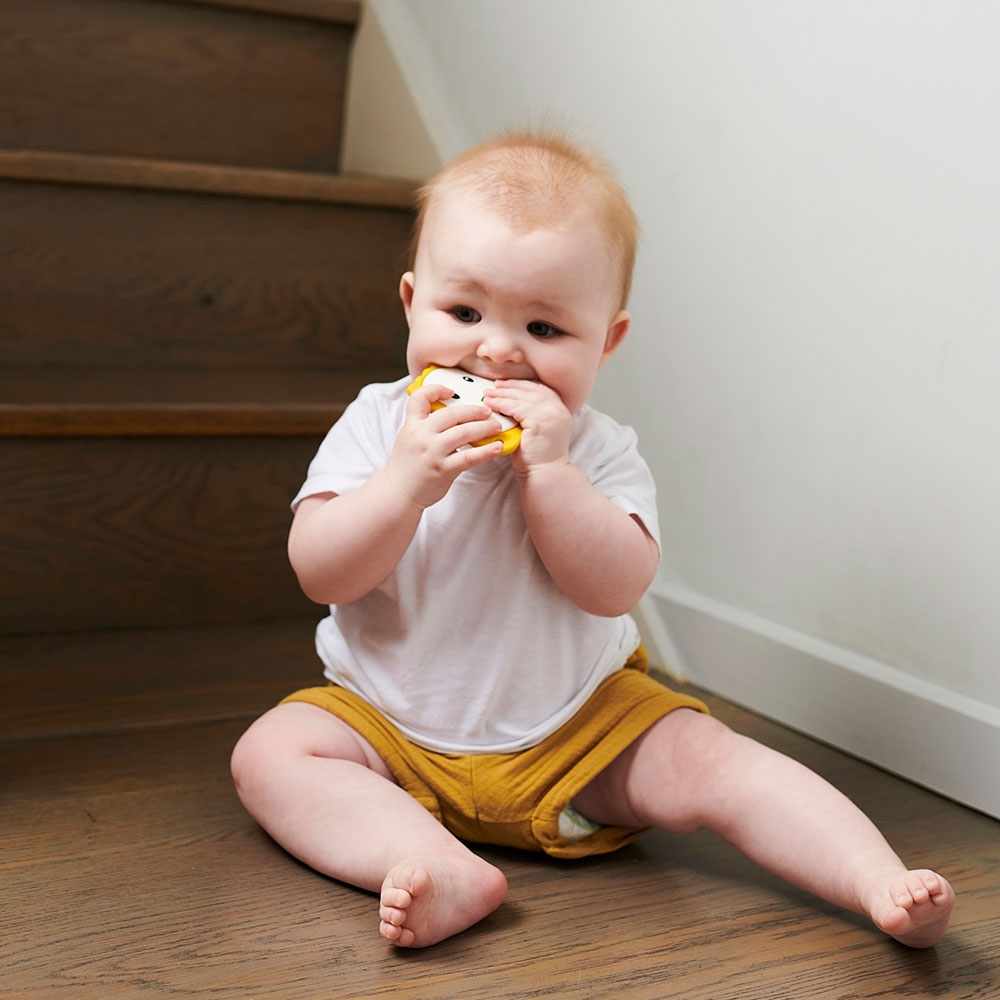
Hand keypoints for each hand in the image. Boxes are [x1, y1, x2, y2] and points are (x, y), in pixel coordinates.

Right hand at [385, 383, 504, 507]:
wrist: (398, 493)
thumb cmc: (407, 466)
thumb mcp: (409, 438)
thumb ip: (425, 425)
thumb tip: (451, 414)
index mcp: (411, 425)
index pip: (420, 398)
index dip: (436, 389)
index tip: (453, 391)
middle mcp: (421, 436)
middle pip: (451, 414)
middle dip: (474, 410)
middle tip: (488, 411)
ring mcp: (432, 452)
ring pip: (464, 432)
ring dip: (484, 428)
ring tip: (496, 426)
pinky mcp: (443, 469)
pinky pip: (469, 457)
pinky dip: (486, 451)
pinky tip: (496, 447)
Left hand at [484, 379, 572, 471]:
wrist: (544, 475)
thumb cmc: (537, 459)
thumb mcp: (537, 432)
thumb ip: (530, 417)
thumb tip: (511, 404)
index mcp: (560, 411)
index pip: (539, 390)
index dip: (521, 385)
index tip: (506, 384)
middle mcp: (559, 410)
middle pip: (531, 390)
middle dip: (510, 387)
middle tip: (494, 386)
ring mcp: (552, 414)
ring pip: (522, 398)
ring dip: (502, 394)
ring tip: (487, 395)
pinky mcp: (540, 422)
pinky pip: (517, 408)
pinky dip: (501, 404)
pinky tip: (491, 404)